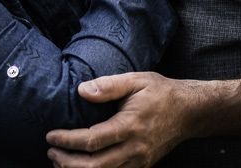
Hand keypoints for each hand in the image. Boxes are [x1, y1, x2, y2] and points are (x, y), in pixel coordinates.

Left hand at [46, 72, 192, 167]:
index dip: (67, 141)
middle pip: (94, 166)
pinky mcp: (142, 166)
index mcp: (130, 126)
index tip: (50, 136)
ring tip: (60, 161)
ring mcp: (139, 161)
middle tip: (51, 152)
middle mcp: (134, 149)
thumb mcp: (136, 80)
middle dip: (67, 162)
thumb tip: (81, 90)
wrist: (190, 112)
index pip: (92, 140)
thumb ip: (108, 85)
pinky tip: (81, 166)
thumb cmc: (160, 92)